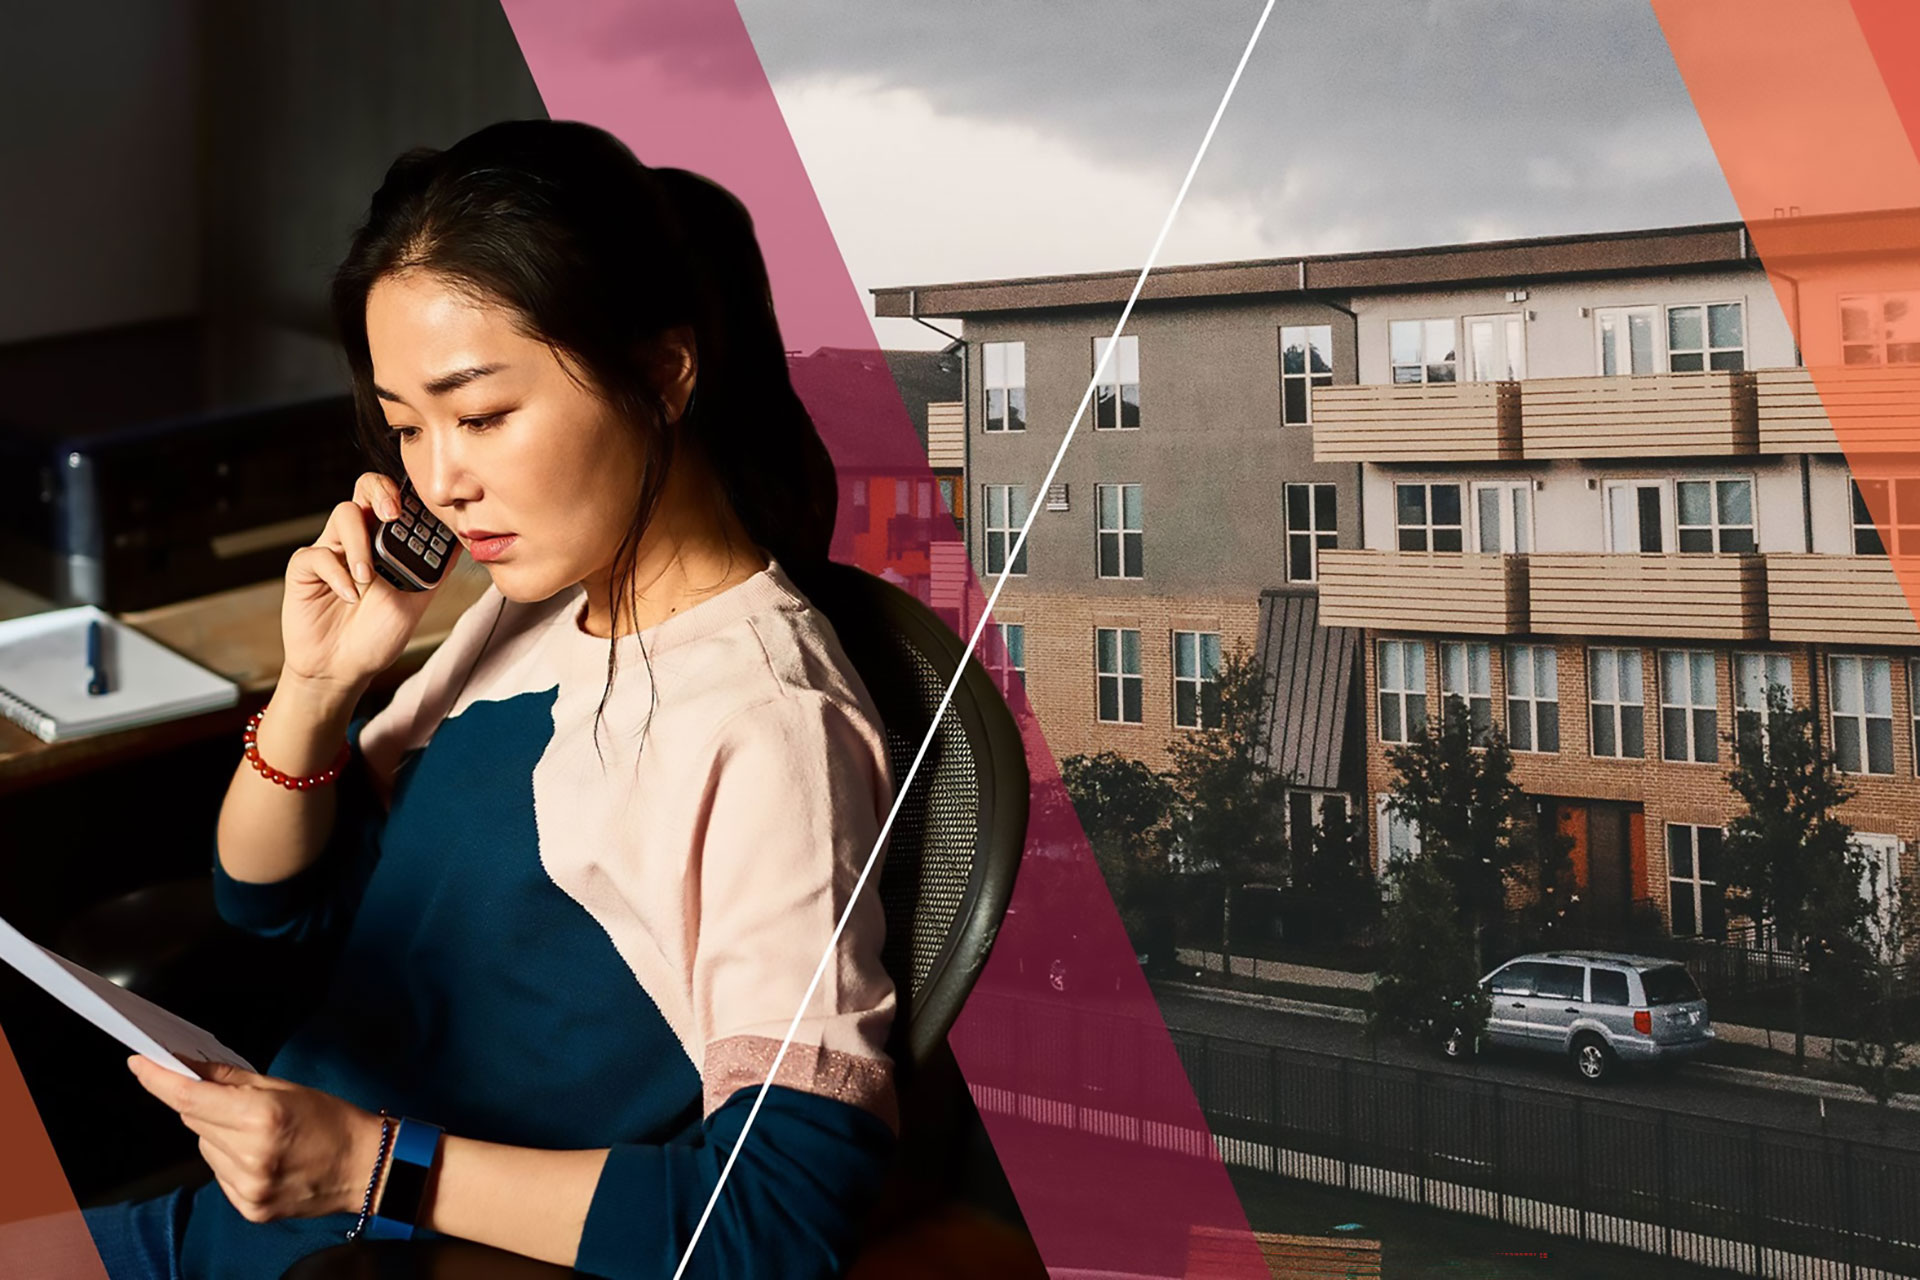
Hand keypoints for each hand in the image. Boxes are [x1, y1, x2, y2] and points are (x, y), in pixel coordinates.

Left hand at [127, 1055, 385, 1224]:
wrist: (365, 1167)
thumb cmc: (333, 1121)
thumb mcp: (286, 1089)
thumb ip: (231, 1080)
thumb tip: (189, 1066)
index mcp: (262, 1117)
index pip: (190, 1098)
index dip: (159, 1080)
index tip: (139, 1064)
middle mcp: (250, 1155)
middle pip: (194, 1120)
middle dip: (202, 1104)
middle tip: (231, 1098)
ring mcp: (247, 1186)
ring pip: (204, 1147)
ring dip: (217, 1133)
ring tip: (258, 1132)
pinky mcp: (248, 1207)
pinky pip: (218, 1173)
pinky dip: (229, 1159)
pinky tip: (260, 1155)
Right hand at [281, 472, 464, 692]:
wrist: (345, 668)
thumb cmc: (378, 633)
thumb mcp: (418, 600)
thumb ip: (435, 569)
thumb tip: (463, 540)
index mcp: (386, 540)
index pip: (395, 498)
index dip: (407, 493)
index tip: (422, 508)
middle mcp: (358, 537)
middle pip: (365, 488)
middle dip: (381, 491)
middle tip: (392, 514)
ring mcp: (331, 550)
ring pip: (342, 514)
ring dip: (360, 543)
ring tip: (369, 577)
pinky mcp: (305, 568)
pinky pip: (318, 555)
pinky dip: (338, 575)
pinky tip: (350, 596)